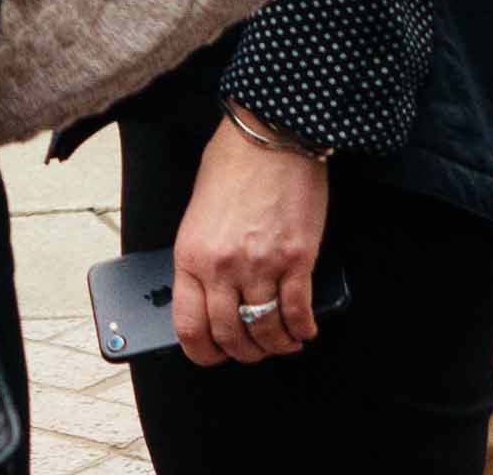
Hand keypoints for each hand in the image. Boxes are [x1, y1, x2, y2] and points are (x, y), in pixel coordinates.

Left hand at [171, 112, 329, 366]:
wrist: (268, 136)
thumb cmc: (230, 167)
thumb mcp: (197, 215)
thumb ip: (200, 258)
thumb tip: (207, 299)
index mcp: (190, 254)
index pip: (188, 326)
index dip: (201, 352)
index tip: (211, 355)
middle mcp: (223, 266)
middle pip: (231, 337)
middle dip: (242, 353)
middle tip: (251, 349)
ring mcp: (262, 265)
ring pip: (267, 331)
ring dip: (275, 346)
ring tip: (280, 342)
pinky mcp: (297, 260)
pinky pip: (299, 313)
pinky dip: (302, 330)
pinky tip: (304, 330)